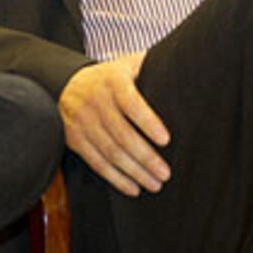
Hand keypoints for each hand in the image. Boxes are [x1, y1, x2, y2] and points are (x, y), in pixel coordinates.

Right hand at [57, 53, 170, 196]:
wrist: (68, 84)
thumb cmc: (110, 78)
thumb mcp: (128, 65)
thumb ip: (152, 67)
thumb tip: (185, 70)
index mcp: (113, 82)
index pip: (131, 104)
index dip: (148, 123)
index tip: (166, 140)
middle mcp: (96, 102)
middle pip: (122, 135)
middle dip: (146, 157)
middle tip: (165, 173)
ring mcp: (83, 122)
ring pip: (111, 152)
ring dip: (134, 172)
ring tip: (155, 183)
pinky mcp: (75, 139)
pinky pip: (97, 163)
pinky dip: (116, 178)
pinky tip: (133, 187)